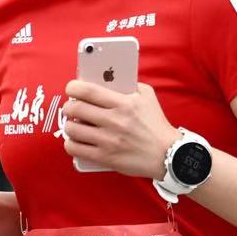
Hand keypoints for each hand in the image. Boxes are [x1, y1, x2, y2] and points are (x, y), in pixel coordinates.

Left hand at [62, 80, 179, 178]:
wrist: (168, 153)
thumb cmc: (156, 123)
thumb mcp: (147, 96)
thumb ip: (129, 84)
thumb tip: (106, 78)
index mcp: (123, 103)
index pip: (89, 90)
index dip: (73, 87)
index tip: (71, 88)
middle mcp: (114, 121)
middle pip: (76, 109)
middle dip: (68, 107)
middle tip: (71, 108)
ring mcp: (109, 140)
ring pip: (73, 129)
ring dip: (69, 125)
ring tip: (74, 124)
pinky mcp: (106, 157)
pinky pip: (76, 150)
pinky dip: (71, 144)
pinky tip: (75, 141)